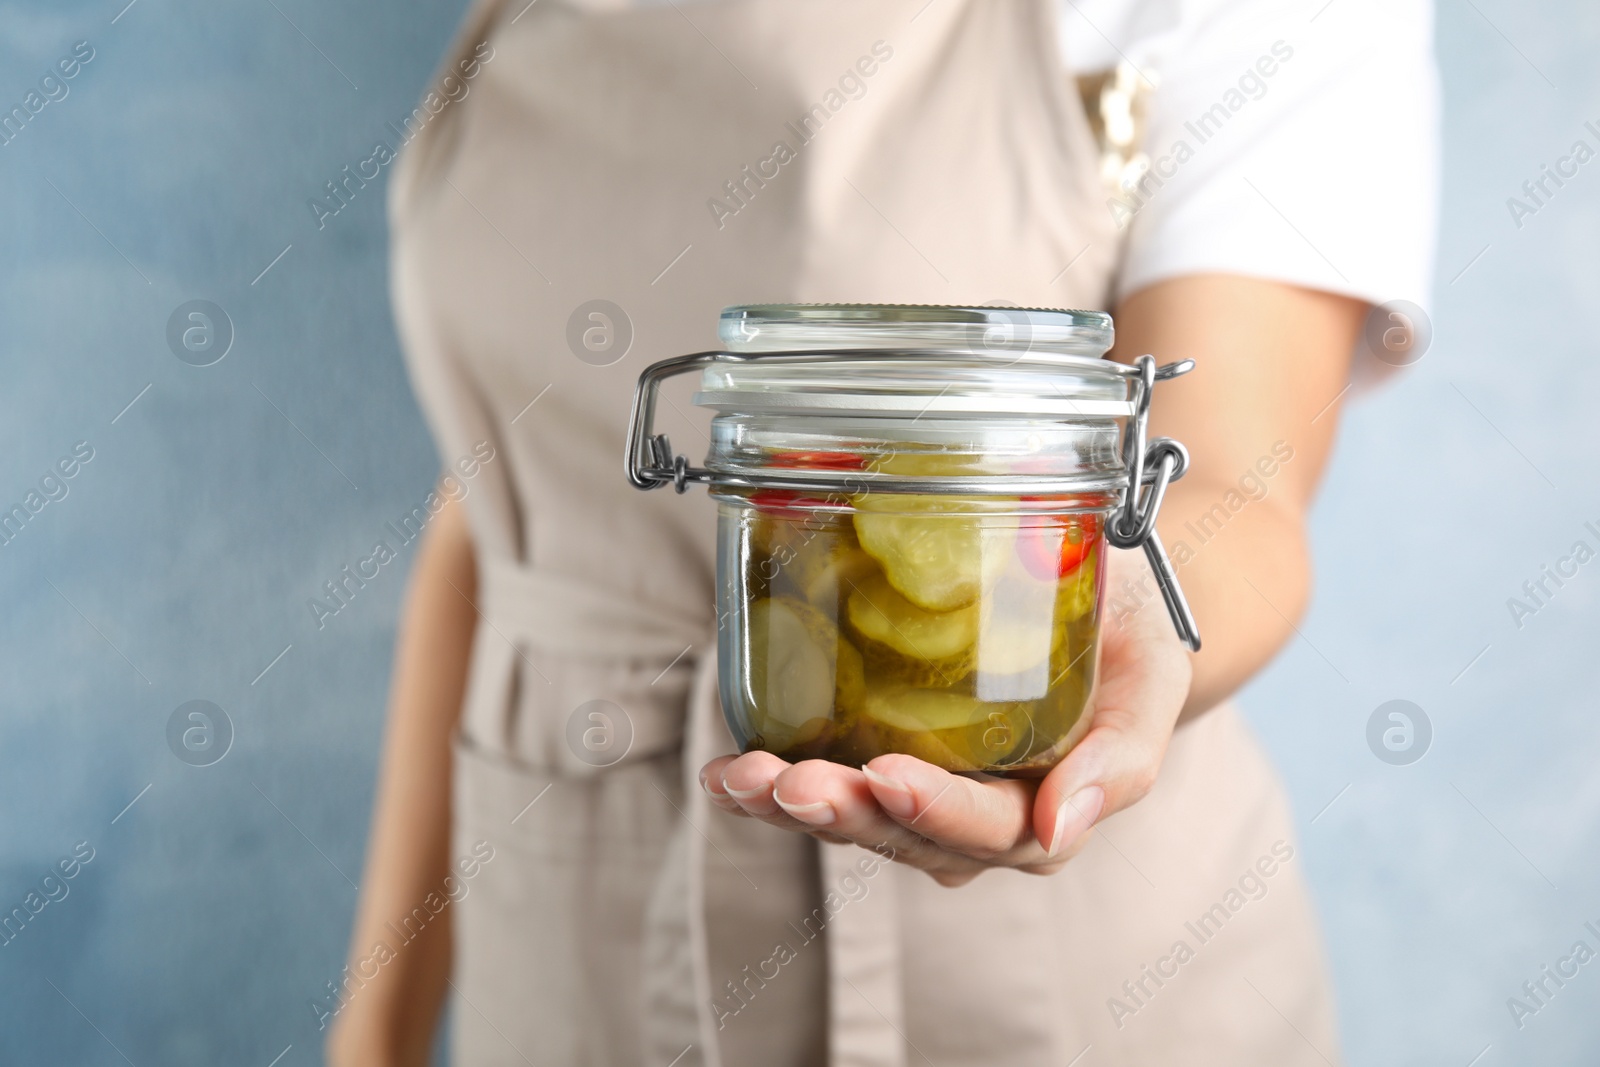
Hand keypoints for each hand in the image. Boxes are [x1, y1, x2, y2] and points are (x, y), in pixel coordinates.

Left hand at [700, 548, 1191, 885]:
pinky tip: (726, 772)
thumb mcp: (1154, 676)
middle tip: (789, 784)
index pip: (992, 831)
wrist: (1102, 599)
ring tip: (737, 779)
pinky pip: (822, 787)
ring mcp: (921, 797)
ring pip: (853, 821)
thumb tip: (1063, 824)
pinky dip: (768, 786)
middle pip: (904, 836)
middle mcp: (977, 820)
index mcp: (1048, 811)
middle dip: (843, 814)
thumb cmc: (1129, 634)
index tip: (889, 778)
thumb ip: (1123, 754)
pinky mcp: (875, 763)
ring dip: (790, 807)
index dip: (939, 811)